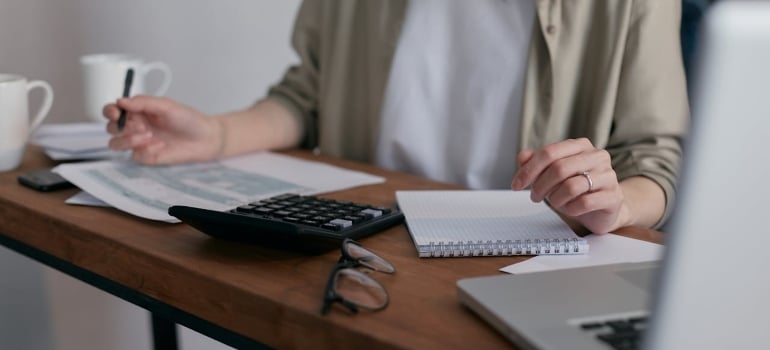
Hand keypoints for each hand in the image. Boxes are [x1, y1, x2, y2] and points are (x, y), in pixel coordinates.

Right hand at [103, 96, 220, 164]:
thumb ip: (143, 102)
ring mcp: (139, 143)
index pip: (113, 110)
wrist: (205, 139)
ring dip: (127, 140)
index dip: (110, 111)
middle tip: (141, 126)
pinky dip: (145, 150)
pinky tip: (160, 146)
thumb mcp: (166, 106)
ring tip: (148, 135)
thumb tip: (120, 101)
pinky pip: (135, 156)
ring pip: (115, 143)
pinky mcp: (146, 157)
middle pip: (110, 127)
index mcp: (138, 111)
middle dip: (120, 126)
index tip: (116, 113)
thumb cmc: (188, 119)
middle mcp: (135, 126)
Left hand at [511, 138, 625, 232]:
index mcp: (581, 146)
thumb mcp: (553, 175)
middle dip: (540, 186)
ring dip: (556, 199)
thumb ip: (537, 164)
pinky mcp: (613, 196)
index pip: (549, 153)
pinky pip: (584, 203)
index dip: (529, 170)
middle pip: (559, 168)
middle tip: (535, 197)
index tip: (516, 184)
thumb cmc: (576, 189)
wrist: (603, 209)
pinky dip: (571, 209)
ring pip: (571, 186)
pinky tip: (570, 209)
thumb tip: (523, 157)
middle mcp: (597, 156)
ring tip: (556, 202)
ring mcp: (608, 175)